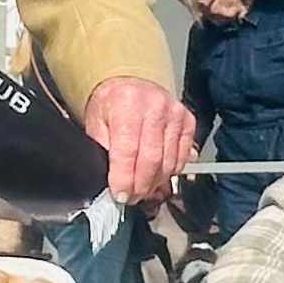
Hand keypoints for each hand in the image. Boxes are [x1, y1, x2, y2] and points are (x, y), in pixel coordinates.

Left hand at [83, 76, 194, 204]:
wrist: (131, 85)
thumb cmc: (111, 105)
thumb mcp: (96, 125)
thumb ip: (103, 153)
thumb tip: (112, 183)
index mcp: (127, 103)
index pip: (128, 152)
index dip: (125, 180)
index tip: (120, 196)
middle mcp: (154, 105)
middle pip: (152, 160)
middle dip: (141, 186)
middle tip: (131, 197)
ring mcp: (174, 112)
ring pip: (169, 162)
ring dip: (155, 182)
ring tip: (142, 188)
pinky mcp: (188, 120)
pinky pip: (182, 158)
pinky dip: (170, 172)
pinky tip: (157, 173)